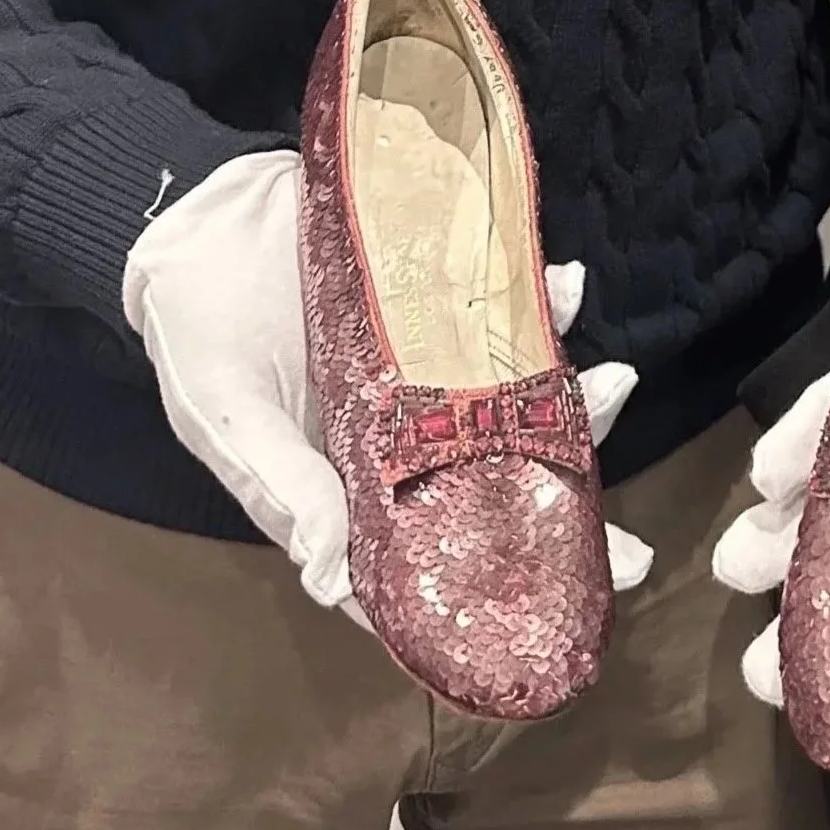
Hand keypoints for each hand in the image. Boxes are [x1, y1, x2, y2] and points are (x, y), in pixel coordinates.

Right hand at [123, 150, 652, 618]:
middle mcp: (404, 438)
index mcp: (351, 490)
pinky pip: (504, 310)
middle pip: (497, 486)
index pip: (431, 563)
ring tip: (614, 380)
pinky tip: (563, 283)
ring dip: (572, 399)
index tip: (576, 612)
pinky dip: (543, 302)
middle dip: (566, 508)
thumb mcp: (227, 416)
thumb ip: (283, 487)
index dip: (498, 595)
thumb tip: (332, 574)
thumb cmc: (197, 334)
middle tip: (632, 541)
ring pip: (517, 400)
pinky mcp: (440, 300)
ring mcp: (430, 368)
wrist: (198, 218)